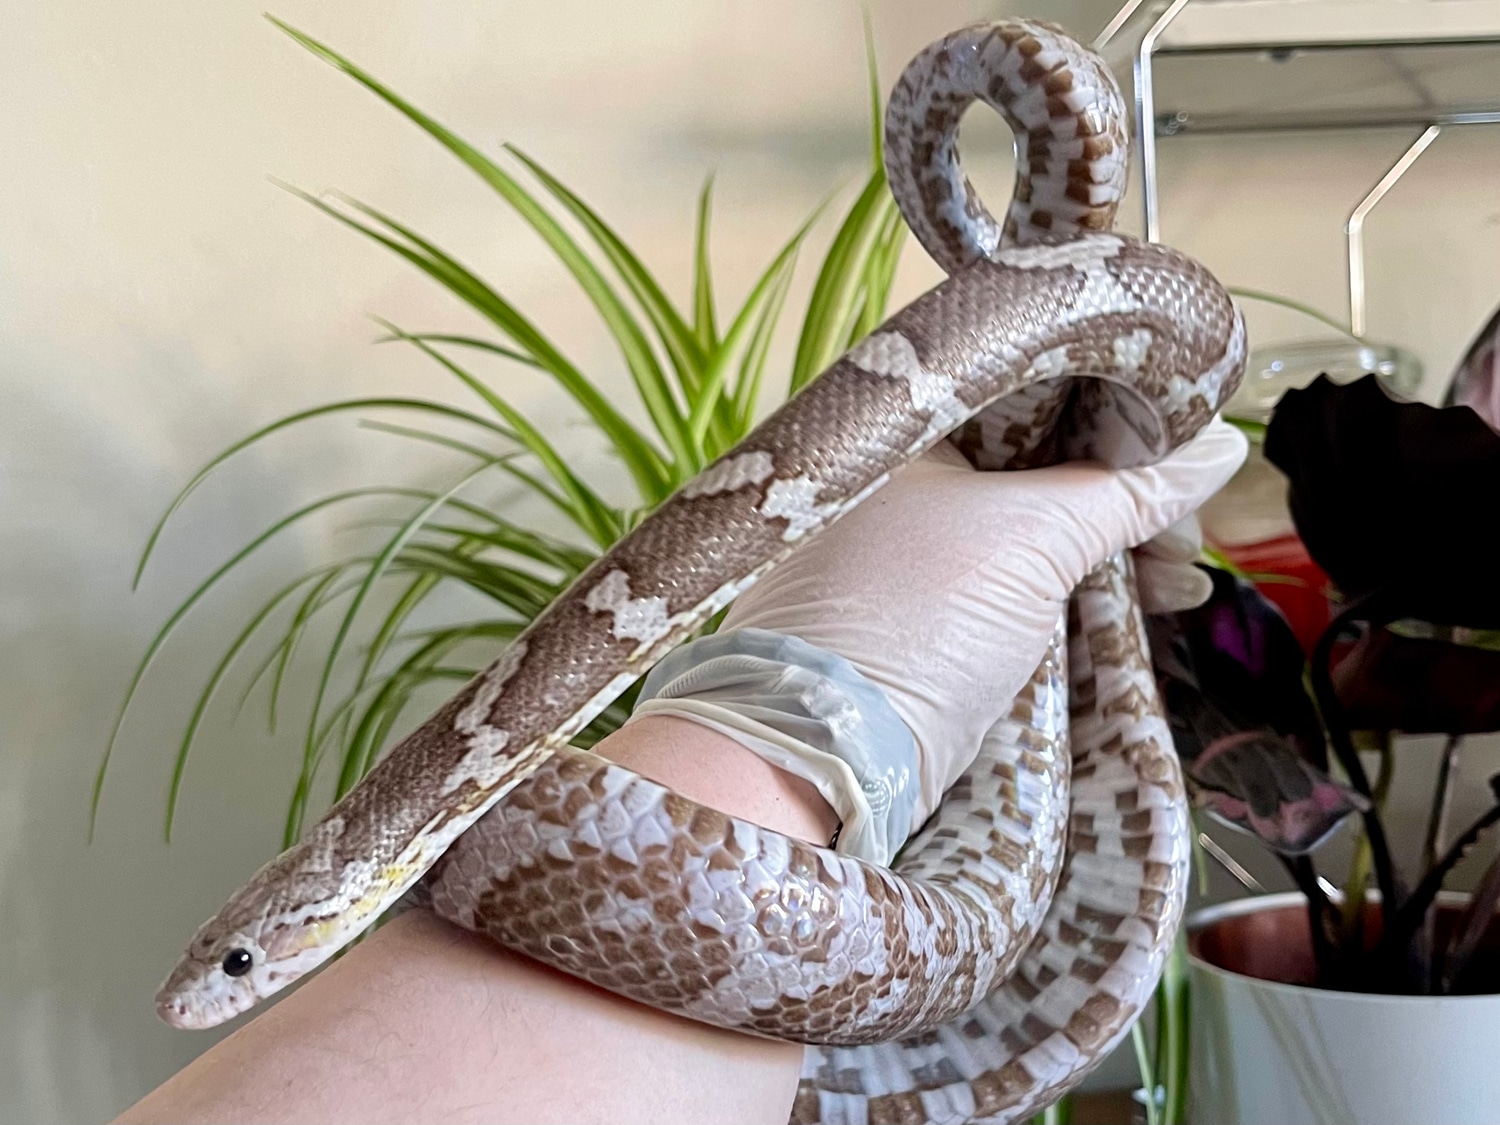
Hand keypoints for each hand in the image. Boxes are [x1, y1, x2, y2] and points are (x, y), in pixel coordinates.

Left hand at [714, 418, 1247, 826]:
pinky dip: (1078, 591)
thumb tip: (1219, 448)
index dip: (1112, 418)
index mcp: (908, 436)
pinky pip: (1021, 584)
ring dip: (1113, 550)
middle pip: (1040, 468)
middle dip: (1124, 497)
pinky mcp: (931, 618)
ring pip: (1036, 531)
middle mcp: (904, 485)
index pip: (1029, 400)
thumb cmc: (914, 618)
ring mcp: (914, 555)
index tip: (1182, 444)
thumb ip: (1126, 492)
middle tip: (1186, 527)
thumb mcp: (1033, 538)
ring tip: (1181, 576)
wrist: (830, 749)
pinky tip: (1143, 601)